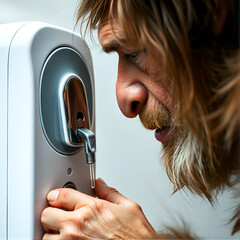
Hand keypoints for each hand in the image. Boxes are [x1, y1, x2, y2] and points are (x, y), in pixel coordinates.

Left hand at [41, 178, 156, 238]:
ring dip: (53, 233)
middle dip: (52, 213)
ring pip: (46, 236)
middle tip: (59, 215)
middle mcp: (79, 225)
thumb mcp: (129, 208)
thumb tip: (100, 184)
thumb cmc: (136, 237)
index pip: (64, 195)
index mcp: (93, 208)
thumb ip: (111, 193)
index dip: (56, 194)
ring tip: (63, 232)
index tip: (55, 196)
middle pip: (48, 214)